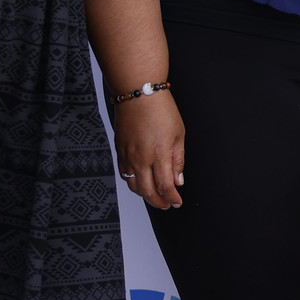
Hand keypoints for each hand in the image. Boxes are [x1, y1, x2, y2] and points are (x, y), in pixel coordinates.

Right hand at [112, 93, 184, 209]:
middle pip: (148, 191)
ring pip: (134, 185)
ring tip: (155, 196)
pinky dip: (133, 183)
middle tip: (167, 205)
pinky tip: (140, 182)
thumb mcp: (179, 134)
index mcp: (160, 155)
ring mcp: (128, 156)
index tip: (177, 202)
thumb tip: (178, 180)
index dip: (172, 198)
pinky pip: (124, 174)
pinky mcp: (119, 151)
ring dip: (145, 195)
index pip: (166, 186)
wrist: (138, 94)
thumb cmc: (161, 110)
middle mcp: (141, 159)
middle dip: (159, 202)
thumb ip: (178, 160)